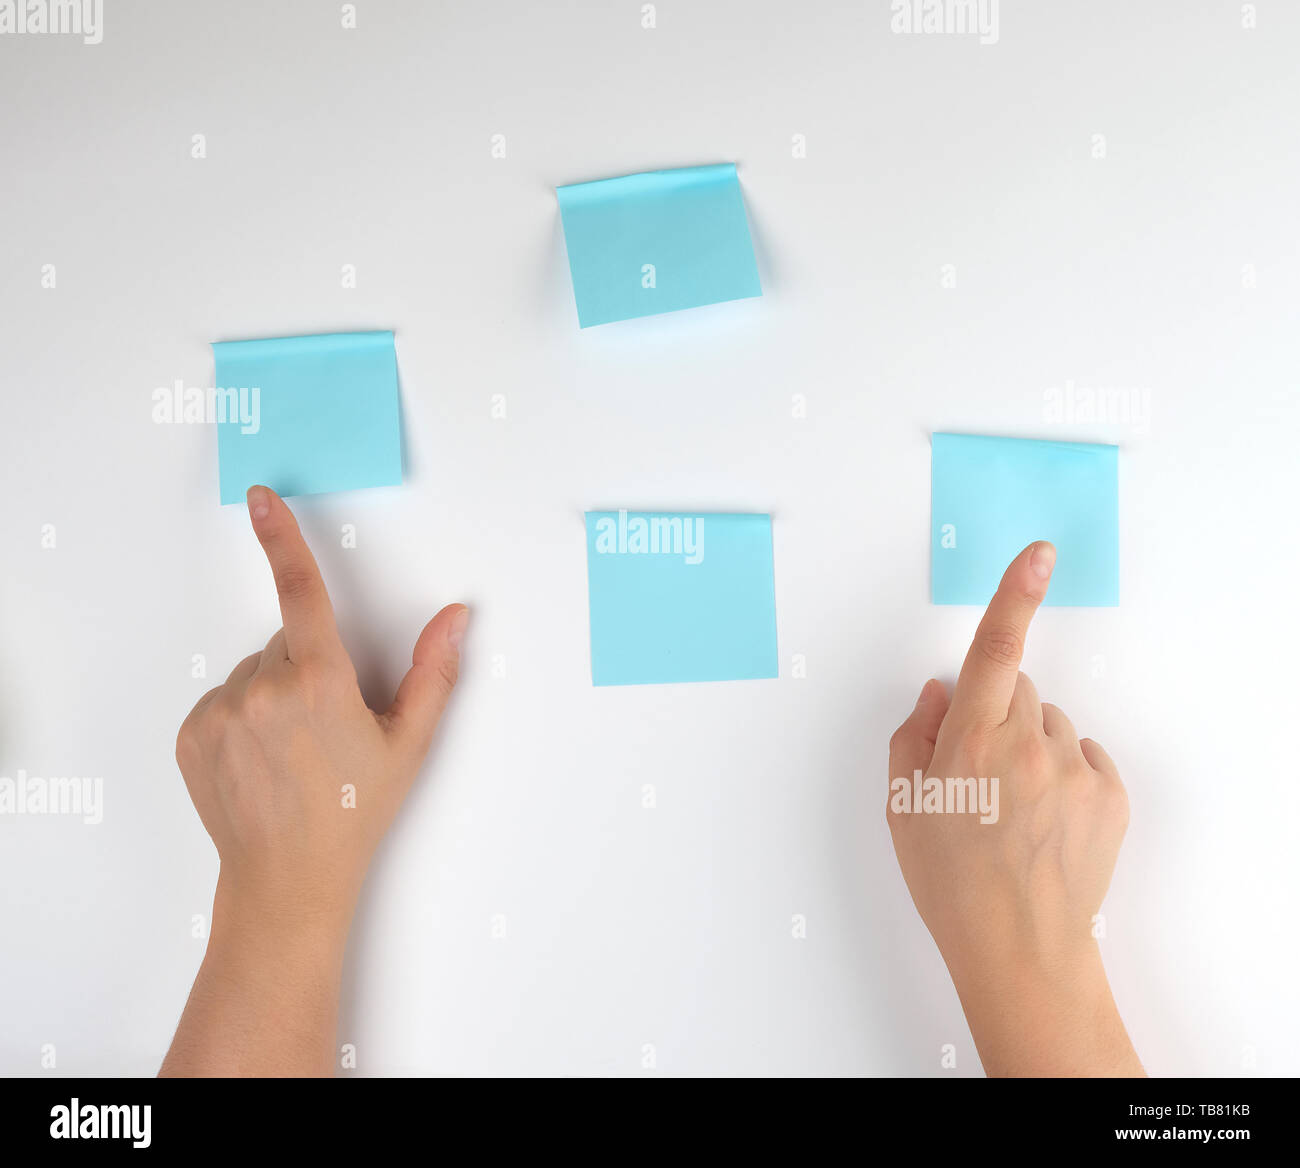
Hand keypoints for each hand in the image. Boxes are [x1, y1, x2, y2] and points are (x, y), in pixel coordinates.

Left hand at [162, 485, 465, 1074]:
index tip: (263, 500)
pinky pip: (223, 699)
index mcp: (320, 683)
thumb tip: (454, 615)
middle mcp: (263, 689)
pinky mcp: (193, 733)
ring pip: (254, 671)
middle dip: (310, 667)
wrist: (287, 878)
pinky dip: (242, 717)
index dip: (284, 539)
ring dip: (274, 693)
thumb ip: (434, 670)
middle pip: (288, 641)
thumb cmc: (355, 813)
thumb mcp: (409, 743)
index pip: (302, 593)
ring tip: (295, 750)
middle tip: (328, 726)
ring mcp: (221, 712)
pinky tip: (263, 758)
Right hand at [887, 541, 1140, 1075]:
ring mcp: (1075, 771)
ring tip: (1013, 804)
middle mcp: (1027, 747)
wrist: (1019, 948)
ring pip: (1051, 722)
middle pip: (1019, 687)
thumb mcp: (902, 806)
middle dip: (998, 709)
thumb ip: (914, 733)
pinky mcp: (1109, 795)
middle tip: (979, 765)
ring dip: (1031, 744)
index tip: (1039, 555)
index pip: (994, 651)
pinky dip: (1066, 772)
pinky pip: (1085, 756)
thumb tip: (940, 691)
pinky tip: (1045, 816)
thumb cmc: (951, 882)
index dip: (1015, 596)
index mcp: (970, 743)